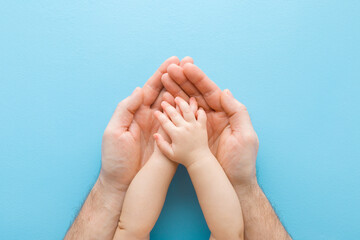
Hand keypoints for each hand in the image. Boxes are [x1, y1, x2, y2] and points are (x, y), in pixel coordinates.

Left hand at [99, 56, 192, 192]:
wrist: (123, 183)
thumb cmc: (116, 158)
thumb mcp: (115, 131)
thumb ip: (126, 109)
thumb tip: (141, 90)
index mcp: (136, 112)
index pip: (150, 89)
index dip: (161, 74)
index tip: (172, 61)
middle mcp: (150, 116)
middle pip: (165, 92)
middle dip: (176, 77)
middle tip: (188, 62)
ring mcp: (161, 127)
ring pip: (174, 104)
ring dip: (184, 89)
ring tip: (195, 75)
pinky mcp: (169, 138)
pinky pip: (179, 122)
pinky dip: (188, 110)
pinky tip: (197, 100)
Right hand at [153, 97, 208, 166]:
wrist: (199, 159)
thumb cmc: (183, 157)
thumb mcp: (169, 153)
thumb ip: (161, 144)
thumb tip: (155, 134)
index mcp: (176, 134)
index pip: (165, 122)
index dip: (159, 116)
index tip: (156, 112)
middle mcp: (185, 128)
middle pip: (175, 114)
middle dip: (168, 106)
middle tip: (164, 101)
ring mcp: (194, 126)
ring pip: (188, 111)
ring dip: (182, 103)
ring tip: (177, 98)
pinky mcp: (202, 127)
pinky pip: (201, 115)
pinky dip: (198, 110)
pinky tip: (195, 106)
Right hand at [161, 62, 258, 185]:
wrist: (233, 183)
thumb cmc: (241, 161)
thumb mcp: (245, 135)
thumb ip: (237, 112)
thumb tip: (224, 92)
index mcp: (225, 112)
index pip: (210, 91)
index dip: (198, 78)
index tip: (186, 67)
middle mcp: (213, 115)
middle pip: (196, 93)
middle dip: (183, 80)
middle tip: (170, 69)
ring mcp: (202, 125)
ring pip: (186, 103)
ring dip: (175, 90)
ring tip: (164, 78)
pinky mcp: (194, 135)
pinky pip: (181, 119)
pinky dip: (172, 109)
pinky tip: (164, 98)